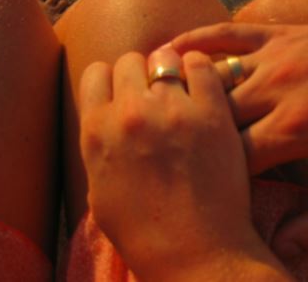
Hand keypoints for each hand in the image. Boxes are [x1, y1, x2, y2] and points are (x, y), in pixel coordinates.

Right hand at [79, 46, 290, 280]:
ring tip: (184, 87)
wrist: (196, 251)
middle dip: (141, 71)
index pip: (96, 72)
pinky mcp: (211, 112)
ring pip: (165, 57)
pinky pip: (202, 64)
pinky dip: (202, 68)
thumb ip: (100, 146)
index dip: (112, 79)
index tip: (126, 89)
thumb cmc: (144, 230)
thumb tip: (105, 119)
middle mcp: (129, 113)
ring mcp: (172, 110)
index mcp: (96, 131)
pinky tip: (207, 84)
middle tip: (157, 90)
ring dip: (172, 67)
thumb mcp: (99, 190)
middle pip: (130, 60)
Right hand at [172, 19, 307, 256]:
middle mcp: (276, 88)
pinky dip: (192, 40)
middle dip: (190, 143)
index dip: (214, 185)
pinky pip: (223, 32)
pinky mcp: (276, 35)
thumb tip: (285, 249)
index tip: (207, 196)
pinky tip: (164, 51)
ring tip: (149, 109)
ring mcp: (273, 55)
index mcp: (298, 128)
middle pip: (209, 119)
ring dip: (177, 93)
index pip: (232, 163)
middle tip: (171, 160)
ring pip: (206, 77)